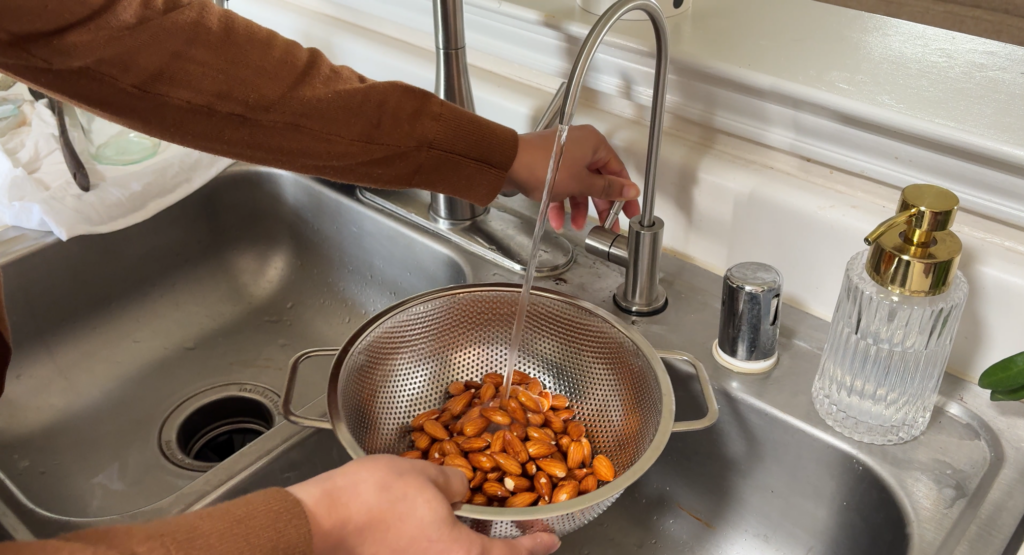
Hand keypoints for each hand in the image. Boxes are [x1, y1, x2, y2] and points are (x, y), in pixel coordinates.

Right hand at [287, 454, 561, 554]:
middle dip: (502, 546)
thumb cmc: (372, 500)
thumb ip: (458, 483)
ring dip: (470, 545)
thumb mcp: (427, 476)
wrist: (317, 524)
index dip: (536, 544)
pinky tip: (438, 523)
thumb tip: (464, 490)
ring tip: (473, 519)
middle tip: (513, 525)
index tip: (550, 537)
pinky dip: (443, 546)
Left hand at [505, 125, 641, 231]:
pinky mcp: (549, 165)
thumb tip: (630, 190)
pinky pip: (562, 186)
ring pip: (579, 186)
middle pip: (598, 180)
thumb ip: (608, 189)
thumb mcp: (582, 183)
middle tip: (607, 224)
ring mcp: (563, 156)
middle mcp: (580, 146)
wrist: (506, 164)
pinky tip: (558, 220)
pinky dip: (561, 203)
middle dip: (600, 206)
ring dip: (578, 208)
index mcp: (594, 143)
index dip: (624, 195)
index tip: (630, 212)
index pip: (618, 171)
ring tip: (576, 225)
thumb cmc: (542, 166)